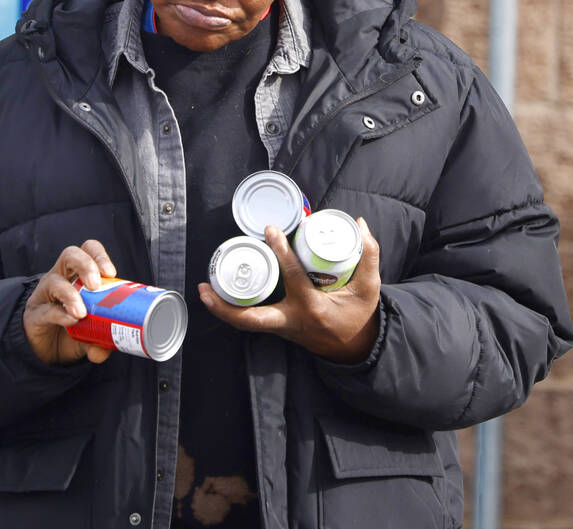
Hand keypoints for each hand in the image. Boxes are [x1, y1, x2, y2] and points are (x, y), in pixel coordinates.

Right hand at [23, 239, 117, 365]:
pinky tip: (71, 322)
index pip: (88, 250)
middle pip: (70, 255)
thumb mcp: (92, 333)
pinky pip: (45, 309)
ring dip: (71, 295)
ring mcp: (45, 294)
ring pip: (54, 281)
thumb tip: (105, 350)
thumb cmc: (72, 330)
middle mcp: (60, 277)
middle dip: (85, 265)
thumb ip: (101, 339)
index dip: (99, 256)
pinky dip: (60, 315)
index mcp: (78, 274)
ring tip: (82, 312)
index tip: (111, 273)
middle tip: (95, 285)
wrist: (45, 350)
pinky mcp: (34, 314)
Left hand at [199, 218, 380, 363]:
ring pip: (245, 323)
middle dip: (224, 305)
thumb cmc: (360, 317)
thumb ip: (368, 255)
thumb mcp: (370, 288)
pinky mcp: (279, 329)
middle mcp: (291, 321)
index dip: (281, 251)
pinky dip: (233, 310)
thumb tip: (359, 223)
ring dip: (221, 309)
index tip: (270, 230)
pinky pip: (251, 321)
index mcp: (313, 307)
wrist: (356, 349)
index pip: (292, 276)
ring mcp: (282, 329)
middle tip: (206, 285)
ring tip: (203, 289)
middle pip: (250, 318)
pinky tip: (220, 295)